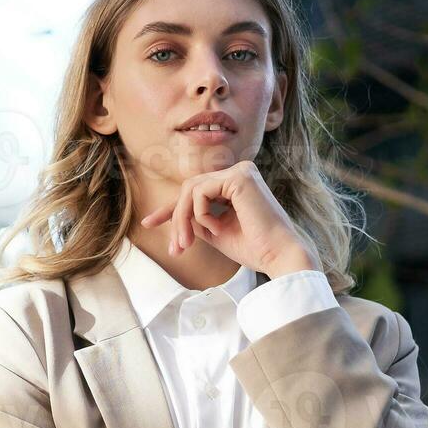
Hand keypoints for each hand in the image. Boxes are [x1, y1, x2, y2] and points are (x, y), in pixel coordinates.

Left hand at [137, 160, 317, 276]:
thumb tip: (174, 216)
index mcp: (237, 184)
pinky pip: (200, 192)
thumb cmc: (255, 248)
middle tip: (176, 248)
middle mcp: (239, 172)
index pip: (196, 191)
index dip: (170, 209)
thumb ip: (198, 219)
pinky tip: (215, 228)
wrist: (278, 256)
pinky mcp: (239, 177)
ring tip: (189, 243)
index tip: (148, 223)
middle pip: (189, 189)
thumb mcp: (217, 231)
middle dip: (176, 219)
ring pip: (190, 189)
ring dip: (184, 219)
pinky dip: (200, 214)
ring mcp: (240, 172)